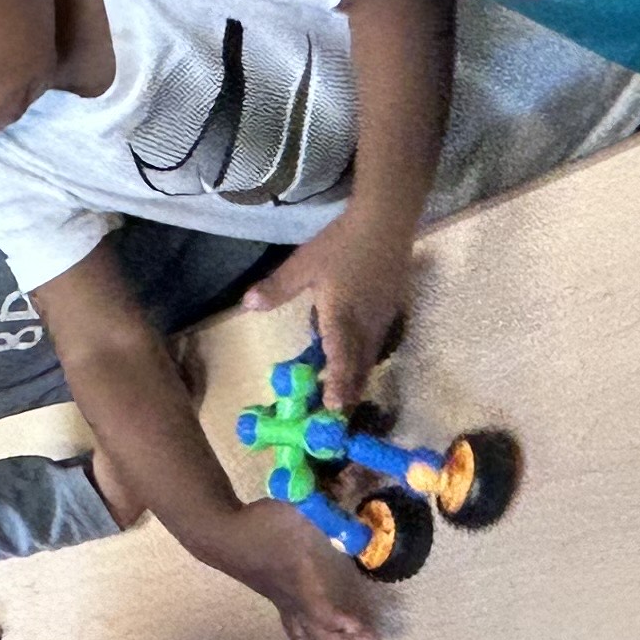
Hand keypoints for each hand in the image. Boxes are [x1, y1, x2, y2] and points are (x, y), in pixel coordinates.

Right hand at [218, 496, 381, 639]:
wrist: (223, 534)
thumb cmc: (261, 524)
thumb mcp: (300, 513)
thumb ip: (331, 519)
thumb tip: (361, 526)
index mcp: (300, 583)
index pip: (324, 616)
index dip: (346, 628)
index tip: (368, 633)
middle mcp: (293, 601)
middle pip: (320, 637)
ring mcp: (284, 605)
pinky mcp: (280, 604)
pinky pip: (298, 635)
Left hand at [247, 205, 417, 412]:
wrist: (387, 220)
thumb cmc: (343, 242)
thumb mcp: (304, 263)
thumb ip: (277, 288)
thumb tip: (247, 305)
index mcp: (342, 315)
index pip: (340, 356)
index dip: (337, 383)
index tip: (331, 407)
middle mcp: (366, 323)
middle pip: (359, 365)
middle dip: (348, 392)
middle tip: (336, 419)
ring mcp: (382, 318)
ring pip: (371, 356)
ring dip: (359, 378)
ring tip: (347, 399)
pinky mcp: (392, 310)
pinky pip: (379, 343)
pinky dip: (367, 358)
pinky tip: (360, 362)